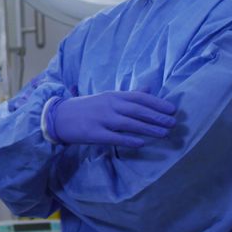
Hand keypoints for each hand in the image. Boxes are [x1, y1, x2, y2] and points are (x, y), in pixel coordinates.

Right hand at [50, 91, 175, 147]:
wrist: (58, 117)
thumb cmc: (85, 108)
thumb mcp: (106, 98)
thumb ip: (128, 95)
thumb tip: (148, 88)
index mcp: (113, 96)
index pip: (139, 97)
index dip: (157, 103)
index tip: (172, 109)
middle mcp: (109, 105)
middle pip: (138, 110)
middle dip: (157, 117)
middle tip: (173, 123)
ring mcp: (101, 119)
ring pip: (129, 123)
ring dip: (149, 129)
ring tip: (164, 134)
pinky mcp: (94, 133)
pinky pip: (114, 137)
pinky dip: (129, 140)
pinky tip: (141, 143)